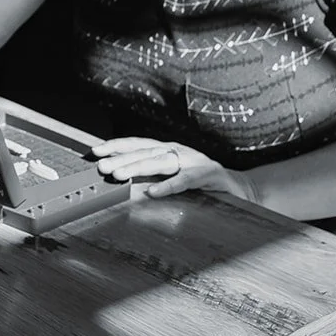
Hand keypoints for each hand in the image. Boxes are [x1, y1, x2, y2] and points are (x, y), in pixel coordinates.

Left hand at [91, 137, 257, 202]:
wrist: (240, 189)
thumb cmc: (201, 184)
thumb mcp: (172, 176)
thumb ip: (151, 175)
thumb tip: (119, 179)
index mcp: (167, 150)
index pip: (138, 144)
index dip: (116, 146)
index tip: (95, 151)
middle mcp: (178, 151)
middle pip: (145, 151)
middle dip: (120, 158)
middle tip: (101, 167)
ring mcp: (193, 161)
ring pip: (161, 162)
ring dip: (138, 167)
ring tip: (118, 176)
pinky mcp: (208, 175)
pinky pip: (185, 180)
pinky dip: (168, 185)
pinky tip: (153, 192)